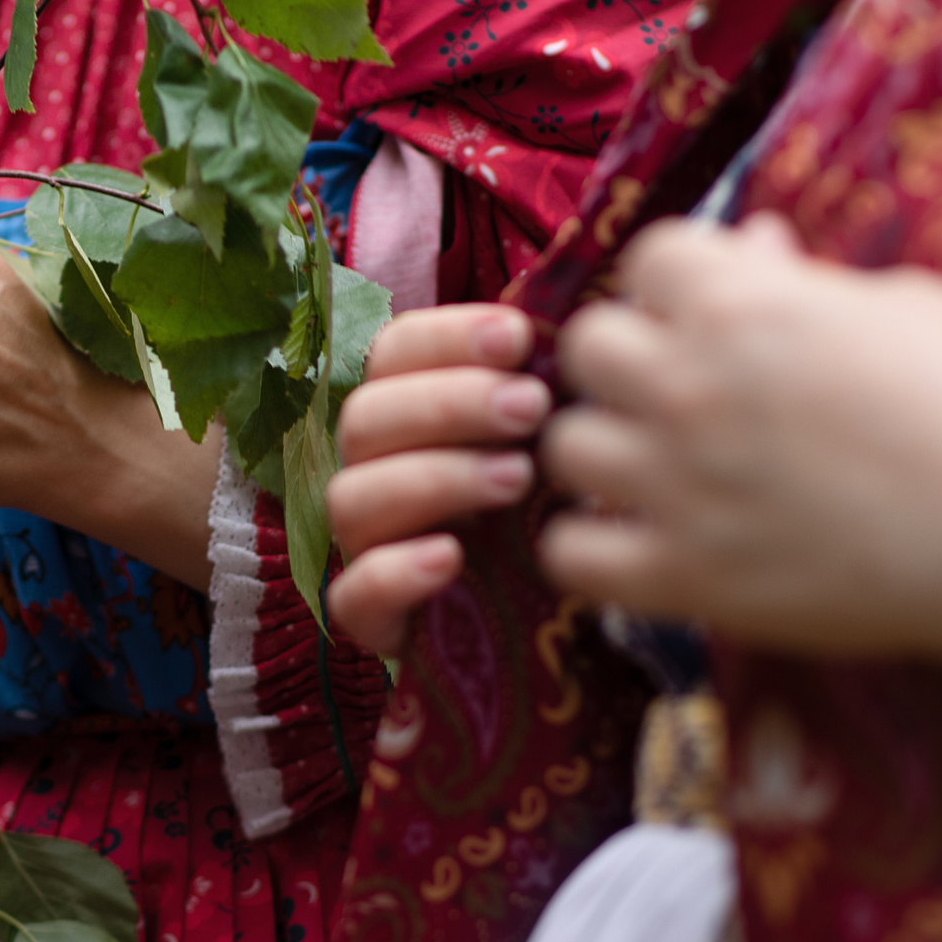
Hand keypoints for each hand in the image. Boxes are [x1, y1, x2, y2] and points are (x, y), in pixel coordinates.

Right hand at [325, 303, 550, 653]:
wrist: (555, 634)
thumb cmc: (553, 518)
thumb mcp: (557, 443)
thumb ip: (552, 384)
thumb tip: (590, 306)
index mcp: (411, 417)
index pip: (391, 353)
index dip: (446, 337)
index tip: (519, 338)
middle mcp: (374, 473)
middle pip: (366, 419)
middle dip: (448, 403)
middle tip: (531, 406)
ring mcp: (366, 547)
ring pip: (352, 497)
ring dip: (432, 477)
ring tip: (516, 479)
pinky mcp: (372, 620)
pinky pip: (350, 595)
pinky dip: (393, 572)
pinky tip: (451, 558)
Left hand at [542, 214, 941, 741]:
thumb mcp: (903, 309)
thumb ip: (804, 281)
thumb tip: (752, 245)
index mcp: (743, 306)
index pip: (647, 257)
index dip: (675, 282)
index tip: (704, 310)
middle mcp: (691, 387)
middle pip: (586, 346)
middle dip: (625, 359)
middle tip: (672, 389)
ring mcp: (677, 485)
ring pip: (566, 447)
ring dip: (603, 452)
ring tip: (654, 468)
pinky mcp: (683, 576)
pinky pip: (568, 556)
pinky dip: (588, 549)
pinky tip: (633, 541)